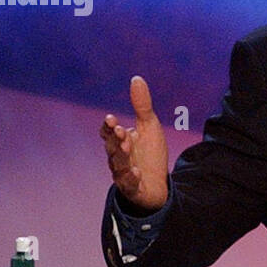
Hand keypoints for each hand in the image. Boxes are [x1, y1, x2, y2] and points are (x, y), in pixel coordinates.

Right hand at [99, 76, 169, 210]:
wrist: (158, 184)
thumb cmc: (149, 154)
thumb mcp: (149, 127)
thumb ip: (142, 106)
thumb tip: (136, 78)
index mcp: (120, 142)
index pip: (108, 132)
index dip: (108, 127)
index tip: (111, 118)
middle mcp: (117, 158)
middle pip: (111, 147)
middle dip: (115, 139)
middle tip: (122, 132)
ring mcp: (123, 174)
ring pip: (118, 165)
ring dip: (121, 156)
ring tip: (127, 146)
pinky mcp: (133, 188)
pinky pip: (129, 184)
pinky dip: (130, 178)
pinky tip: (136, 172)